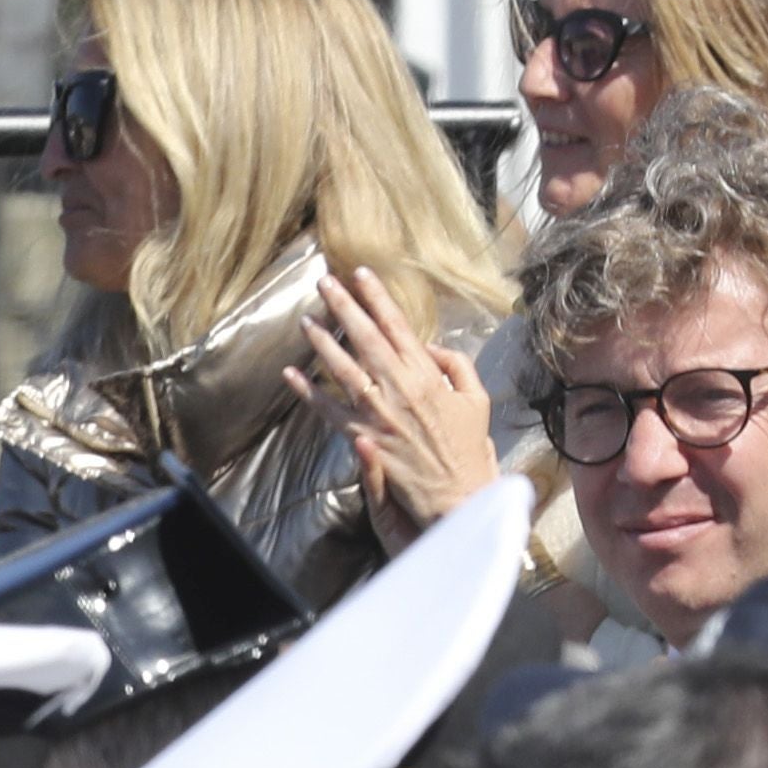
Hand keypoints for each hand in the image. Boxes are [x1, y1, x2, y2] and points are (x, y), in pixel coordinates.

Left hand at [283, 264, 501, 545]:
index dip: (378, 297)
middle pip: (366, 338)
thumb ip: (456, 364)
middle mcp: (399, 388)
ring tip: (306, 318)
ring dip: (322, 341)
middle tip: (325, 282)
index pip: (398, 326)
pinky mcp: (362, 437)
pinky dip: (308, 392)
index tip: (361, 274)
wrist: (456, 493)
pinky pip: (328, 411)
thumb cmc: (468, 446)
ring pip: (343, 368)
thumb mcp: (476, 398)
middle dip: (344, 306)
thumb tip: (430, 346)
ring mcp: (377, 413)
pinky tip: (291, 374)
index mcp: (428, 375)